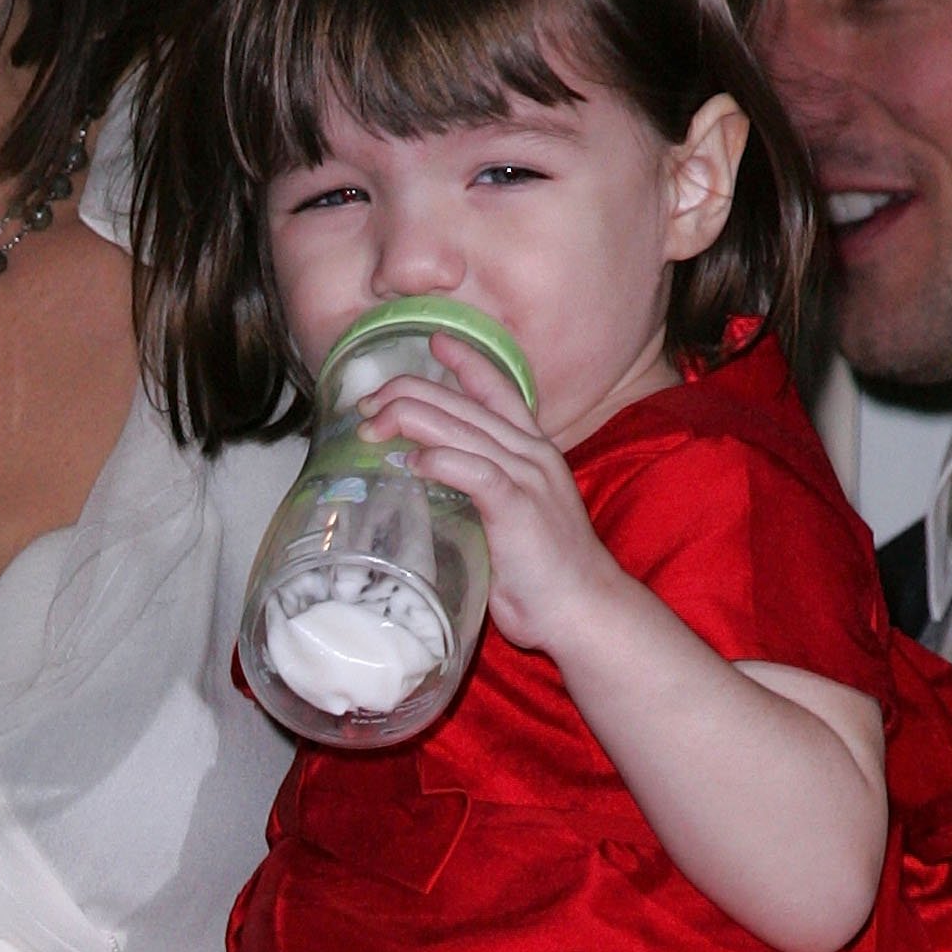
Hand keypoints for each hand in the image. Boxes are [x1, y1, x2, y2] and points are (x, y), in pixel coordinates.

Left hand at [360, 337, 616, 654]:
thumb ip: (483, 496)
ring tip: (372, 424)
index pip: (499, 391)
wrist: (583, 609)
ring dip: (409, 420)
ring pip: (461, 429)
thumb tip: (434, 490)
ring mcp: (527, 478)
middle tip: (368, 403)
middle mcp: (532, 455)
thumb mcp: (514, 520)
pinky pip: (472, 471)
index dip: (466, 363)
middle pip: (464, 404)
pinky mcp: (517, 507)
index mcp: (534, 453)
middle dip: (409, 394)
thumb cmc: (544, 575)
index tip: (434, 342)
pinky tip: (412, 463)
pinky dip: (438, 461)